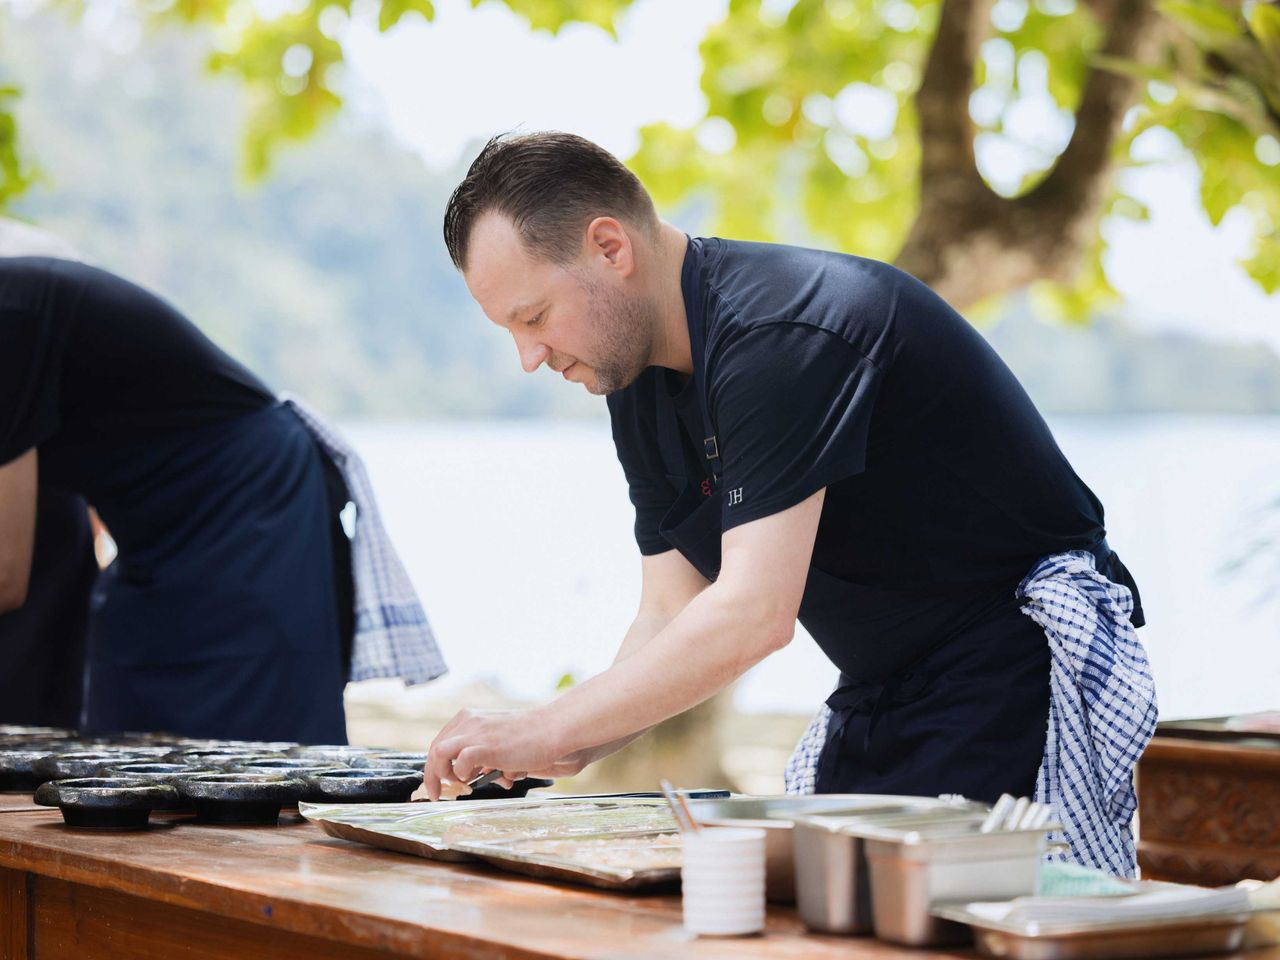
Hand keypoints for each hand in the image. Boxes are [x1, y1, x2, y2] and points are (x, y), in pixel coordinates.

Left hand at [424, 707, 569, 800]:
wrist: (551, 728)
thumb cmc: (531, 736)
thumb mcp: (498, 737)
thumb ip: (483, 751)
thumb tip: (476, 774)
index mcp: (469, 718)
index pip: (440, 742)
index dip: (436, 764)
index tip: (439, 781)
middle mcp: (468, 722)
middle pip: (434, 749)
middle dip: (433, 775)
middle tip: (438, 793)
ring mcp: (474, 733)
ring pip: (438, 753)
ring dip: (441, 773)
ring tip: (457, 785)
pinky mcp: (484, 747)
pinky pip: (459, 763)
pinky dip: (463, 774)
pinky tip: (476, 778)